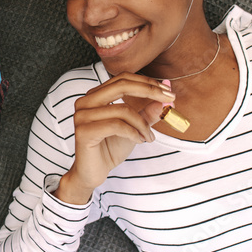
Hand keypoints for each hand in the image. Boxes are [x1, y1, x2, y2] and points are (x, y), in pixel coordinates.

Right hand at [56, 73, 175, 204]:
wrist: (93, 173)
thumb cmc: (110, 148)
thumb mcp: (135, 127)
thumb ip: (148, 112)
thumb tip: (166, 98)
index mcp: (95, 96)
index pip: (122, 78)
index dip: (147, 81)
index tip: (168, 91)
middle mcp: (85, 102)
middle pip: (121, 85)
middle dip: (149, 91)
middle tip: (169, 100)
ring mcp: (82, 116)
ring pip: (122, 109)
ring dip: (143, 123)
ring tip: (149, 136)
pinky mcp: (84, 131)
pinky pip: (116, 125)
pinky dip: (133, 133)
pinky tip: (139, 141)